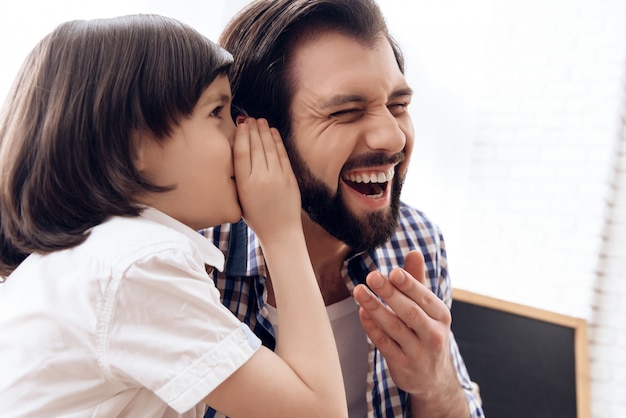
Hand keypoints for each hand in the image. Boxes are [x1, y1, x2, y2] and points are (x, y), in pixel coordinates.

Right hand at [233, 118, 300, 239]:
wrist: (280, 232)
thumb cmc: (256, 217)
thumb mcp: (239, 199)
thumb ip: (238, 178)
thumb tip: (237, 153)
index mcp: (244, 185)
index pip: (242, 153)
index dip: (242, 136)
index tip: (241, 125)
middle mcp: (261, 179)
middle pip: (256, 147)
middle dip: (253, 130)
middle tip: (250, 118)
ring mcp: (277, 177)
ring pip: (269, 148)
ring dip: (265, 132)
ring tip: (260, 121)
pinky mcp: (290, 178)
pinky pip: (282, 155)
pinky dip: (277, 141)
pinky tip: (273, 132)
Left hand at [353, 251, 460, 402]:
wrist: (433, 379)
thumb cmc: (427, 333)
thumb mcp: (428, 309)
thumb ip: (418, 281)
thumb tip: (414, 252)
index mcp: (441, 316)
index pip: (424, 297)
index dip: (409, 284)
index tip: (393, 271)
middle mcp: (433, 335)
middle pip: (409, 312)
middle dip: (390, 293)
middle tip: (372, 276)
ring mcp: (417, 352)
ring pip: (394, 328)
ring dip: (375, 308)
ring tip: (359, 291)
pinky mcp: (402, 365)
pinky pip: (384, 344)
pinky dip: (372, 328)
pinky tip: (362, 313)